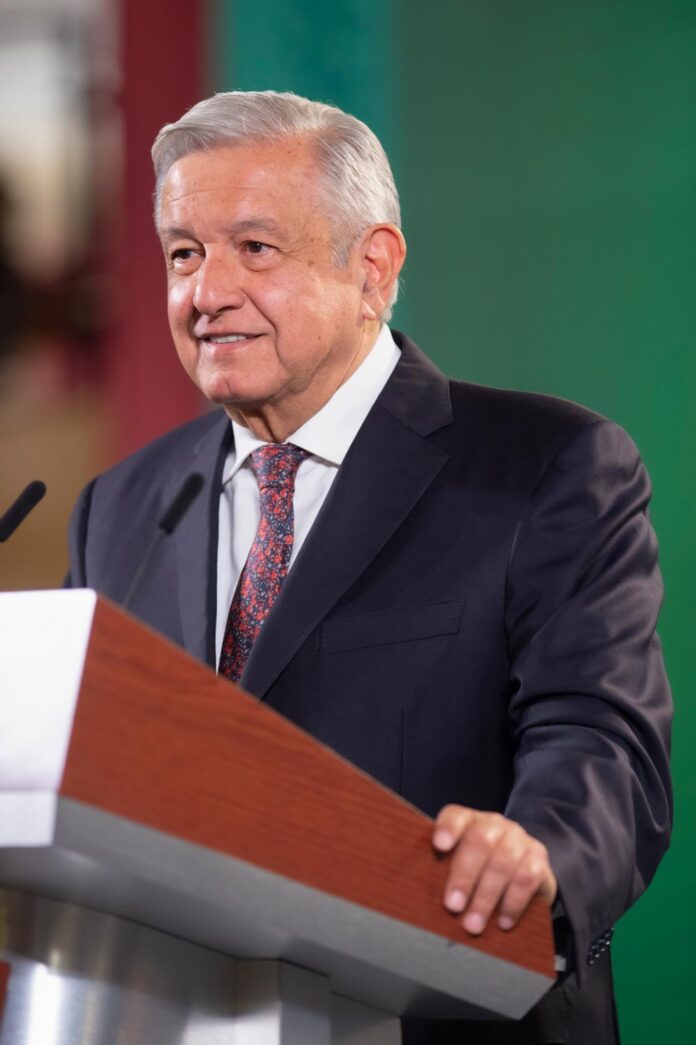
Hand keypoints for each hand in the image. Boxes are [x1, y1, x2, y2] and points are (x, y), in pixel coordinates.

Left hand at [433, 805, 556, 934]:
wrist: (526, 869)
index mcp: (469, 821)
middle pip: (480, 840)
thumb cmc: (480, 871)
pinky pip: (526, 879)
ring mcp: (519, 840)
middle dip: (464, 875)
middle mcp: (495, 825)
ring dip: (486, 897)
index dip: (448, 828)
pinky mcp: (539, 859)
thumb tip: (418, 898)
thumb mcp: (461, 865)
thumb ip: (444, 870)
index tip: (439, 846)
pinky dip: (512, 903)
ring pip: (503, 862)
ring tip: (473, 925)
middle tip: (453, 906)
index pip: (456, 815)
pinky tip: (503, 922)